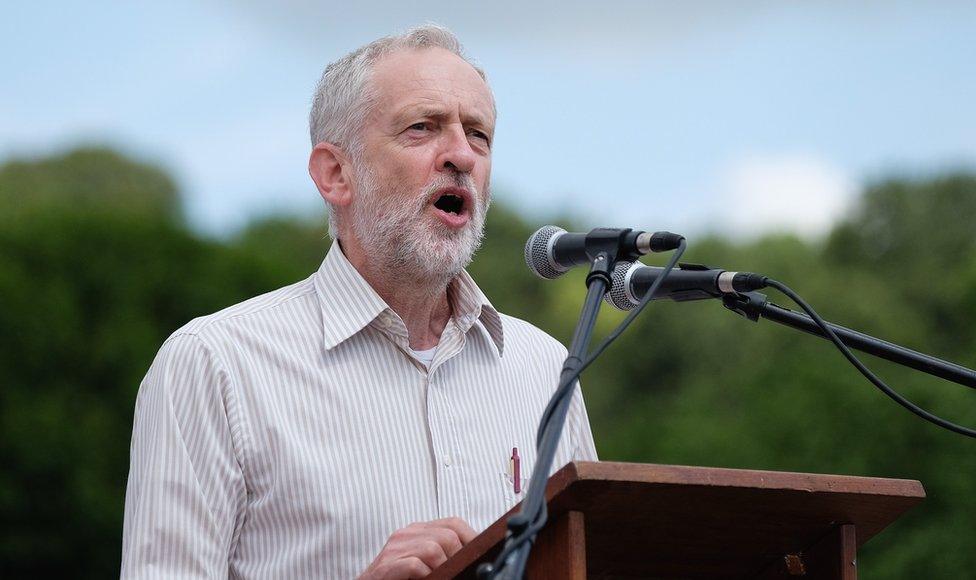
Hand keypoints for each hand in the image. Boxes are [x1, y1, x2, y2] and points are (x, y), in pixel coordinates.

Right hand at [357, 517, 477, 578]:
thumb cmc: (398, 577)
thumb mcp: (424, 561)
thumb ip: (442, 552)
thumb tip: (473, 554)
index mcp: (418, 531)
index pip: (454, 523)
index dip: (471, 539)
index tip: (478, 555)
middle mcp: (406, 535)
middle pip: (447, 535)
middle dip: (457, 557)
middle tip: (456, 571)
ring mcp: (395, 549)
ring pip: (433, 549)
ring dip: (442, 569)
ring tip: (439, 577)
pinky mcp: (387, 566)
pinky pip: (415, 565)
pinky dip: (426, 576)